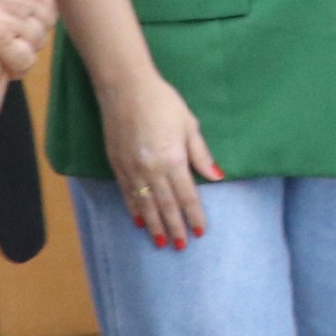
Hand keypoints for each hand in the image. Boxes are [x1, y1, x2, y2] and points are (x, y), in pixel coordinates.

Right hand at [0, 0, 59, 70]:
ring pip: (38, 38)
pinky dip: (17, 66)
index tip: (28, 6)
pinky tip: (7, 66)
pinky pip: (23, 60)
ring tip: (10, 51)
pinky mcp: (0, 40)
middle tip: (17, 33)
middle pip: (47, 15)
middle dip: (36, 25)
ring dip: (27, 46)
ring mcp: (16, 16)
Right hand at [94, 67, 224, 243]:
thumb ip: (202, 155)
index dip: (194, 215)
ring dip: (154, 224)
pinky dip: (134, 209)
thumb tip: (218, 177)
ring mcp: (131, 168)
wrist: (125, 89)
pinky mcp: (117, 164)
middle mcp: (151, 169)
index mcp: (172, 159)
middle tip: (181, 246)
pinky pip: (127, 193)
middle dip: (174, 227)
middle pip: (166, 205)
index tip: (199, 232)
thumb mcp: (189, 125)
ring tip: (160, 241)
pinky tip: (139, 221)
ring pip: (145, 203)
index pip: (187, 196)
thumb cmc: (163, 103)